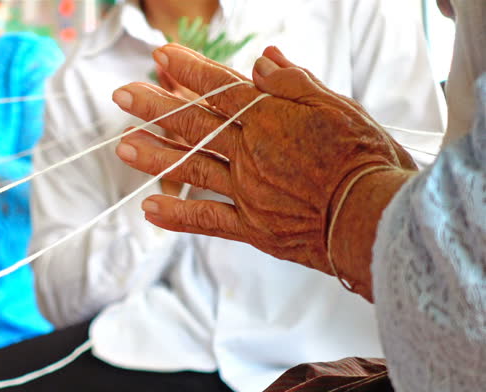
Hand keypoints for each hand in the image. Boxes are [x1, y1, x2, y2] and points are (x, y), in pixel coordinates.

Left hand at [113, 44, 414, 277]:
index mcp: (272, 119)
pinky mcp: (253, 228)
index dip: (190, 70)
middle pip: (195, 124)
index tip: (161, 55)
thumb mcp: (338, 107)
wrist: (377, 218)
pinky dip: (178, 214)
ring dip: (154, 155)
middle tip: (122, 94)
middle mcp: (252, 152)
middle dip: (155, 106)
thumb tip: (262, 60)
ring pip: (192, 168)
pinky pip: (208, 220)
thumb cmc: (365, 158)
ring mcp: (248, 191)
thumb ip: (295, 84)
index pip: (222, 89)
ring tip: (122, 144)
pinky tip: (148, 208)